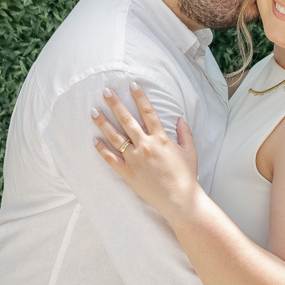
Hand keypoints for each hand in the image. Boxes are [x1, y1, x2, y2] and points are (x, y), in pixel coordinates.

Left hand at [92, 83, 201, 216]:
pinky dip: (102, 149)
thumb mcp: (190, 151)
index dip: (139, 97)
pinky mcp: (128, 173)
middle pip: (127, 119)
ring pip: (115, 137)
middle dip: (115, 104)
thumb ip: (185, 133)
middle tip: (105, 92)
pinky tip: (94, 140)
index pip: (148, 112)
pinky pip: (112, 159)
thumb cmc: (186, 176)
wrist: (180, 200)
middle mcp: (146, 145)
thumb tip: (180, 118)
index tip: (131, 85)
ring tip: (94, 111)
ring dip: (103, 123)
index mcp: (161, 138)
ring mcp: (135, 159)